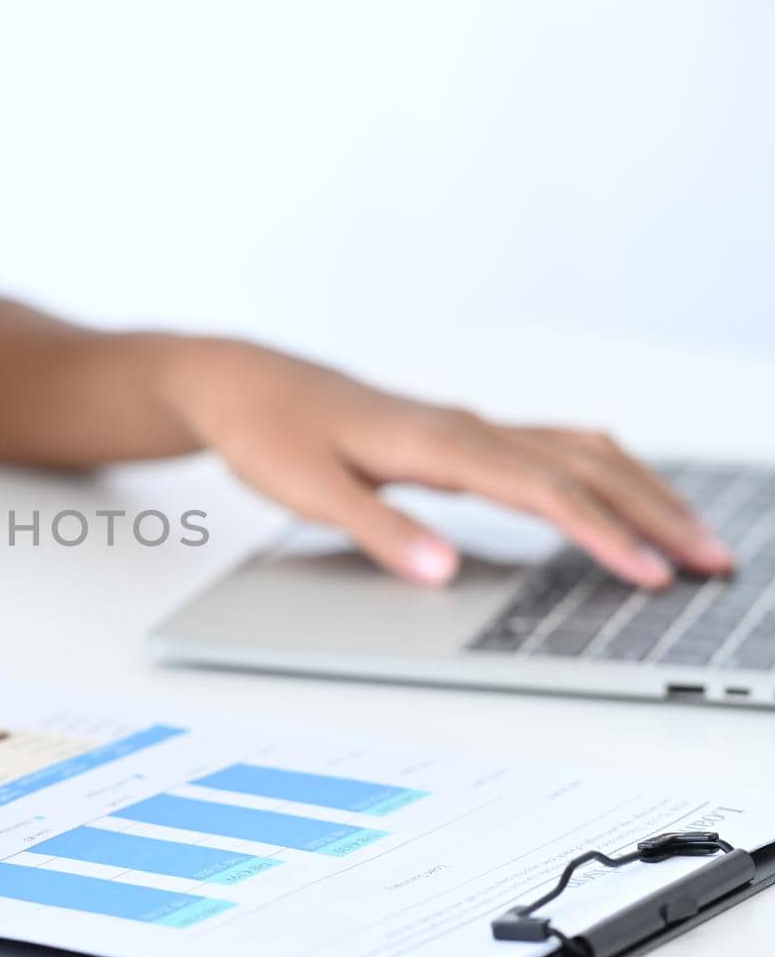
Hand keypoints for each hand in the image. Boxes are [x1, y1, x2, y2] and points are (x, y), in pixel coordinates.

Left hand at [158, 341, 734, 587]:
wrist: (243, 381)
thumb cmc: (269, 430)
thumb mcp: (306, 490)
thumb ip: (377, 529)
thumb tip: (442, 572)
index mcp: (436, 442)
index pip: (543, 490)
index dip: (604, 534)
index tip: (653, 574)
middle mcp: (464, 427)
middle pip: (583, 466)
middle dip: (653, 513)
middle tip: (714, 562)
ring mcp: (466, 426)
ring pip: (578, 450)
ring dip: (639, 490)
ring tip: (689, 536)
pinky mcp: (458, 433)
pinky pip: (551, 447)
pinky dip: (602, 472)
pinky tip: (619, 493)